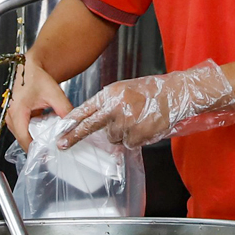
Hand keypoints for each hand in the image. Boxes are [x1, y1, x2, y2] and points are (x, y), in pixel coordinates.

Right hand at [4, 59, 74, 146]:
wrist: (30, 68)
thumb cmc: (37, 78)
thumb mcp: (55, 94)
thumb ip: (65, 110)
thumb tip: (73, 126)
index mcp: (18, 110)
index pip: (24, 138)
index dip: (35, 149)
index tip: (47, 156)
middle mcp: (11, 115)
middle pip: (22, 139)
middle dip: (36, 146)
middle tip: (51, 151)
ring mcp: (11, 117)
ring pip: (22, 136)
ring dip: (34, 140)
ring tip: (49, 143)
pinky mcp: (14, 117)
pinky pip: (23, 131)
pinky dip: (33, 133)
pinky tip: (44, 133)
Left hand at [59, 60, 234, 149]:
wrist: (175, 94)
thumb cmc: (149, 91)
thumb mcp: (122, 90)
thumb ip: (106, 104)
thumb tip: (92, 119)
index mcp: (109, 95)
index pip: (85, 110)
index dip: (71, 121)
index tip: (59, 130)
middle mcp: (115, 108)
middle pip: (90, 127)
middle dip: (74, 137)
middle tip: (62, 145)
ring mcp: (126, 123)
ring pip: (113, 137)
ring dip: (121, 133)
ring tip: (136, 120)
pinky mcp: (137, 136)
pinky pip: (128, 143)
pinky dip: (134, 138)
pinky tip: (143, 126)